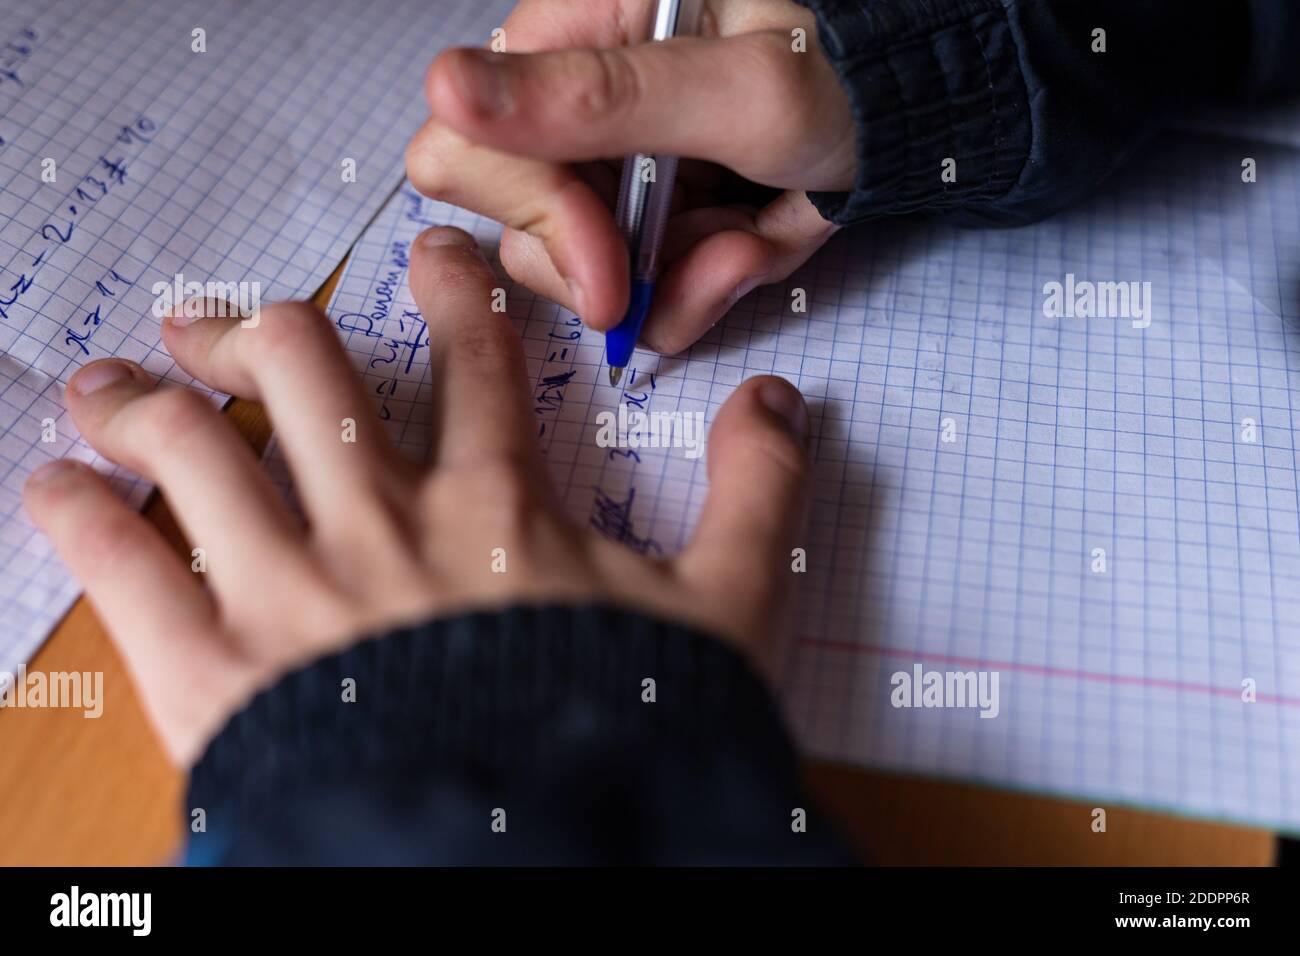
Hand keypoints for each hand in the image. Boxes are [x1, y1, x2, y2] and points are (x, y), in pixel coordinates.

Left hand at [24, 228, 812, 768]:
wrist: (530, 856)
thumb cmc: (619, 734)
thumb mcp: (723, 613)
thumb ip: (755, 498)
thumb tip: (783, 403)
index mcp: (496, 502)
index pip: (469, 355)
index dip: (451, 287)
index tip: (428, 256)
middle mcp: (382, 522)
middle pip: (304, 372)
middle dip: (265, 333)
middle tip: (234, 328)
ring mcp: (290, 589)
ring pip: (196, 447)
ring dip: (145, 404)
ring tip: (115, 387)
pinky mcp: (217, 668)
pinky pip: (124, 570)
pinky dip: (81, 519)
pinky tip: (60, 488)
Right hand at [405, 0, 851, 354]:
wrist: (919, 111)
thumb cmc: (847, 64)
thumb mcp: (732, 86)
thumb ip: (593, 96)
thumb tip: (446, 88)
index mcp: (569, 38)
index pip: (465, 146)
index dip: (530, 215)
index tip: (606, 260)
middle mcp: (571, 109)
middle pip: (516, 227)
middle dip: (607, 264)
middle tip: (689, 260)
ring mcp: (612, 172)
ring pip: (583, 275)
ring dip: (673, 281)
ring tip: (748, 243)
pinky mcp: (652, 222)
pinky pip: (642, 292)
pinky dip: (700, 293)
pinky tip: (751, 249)